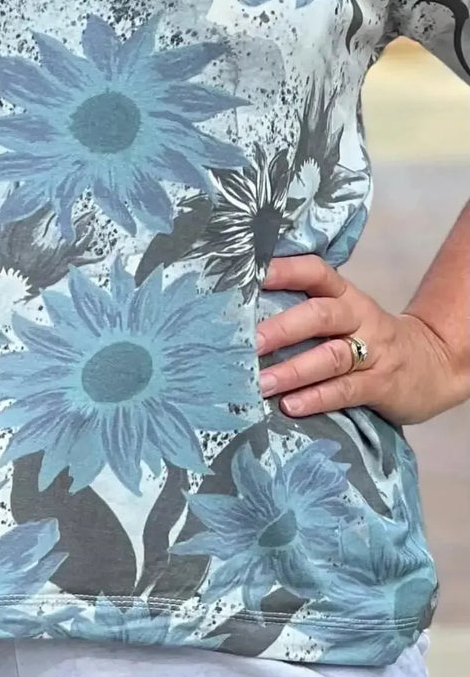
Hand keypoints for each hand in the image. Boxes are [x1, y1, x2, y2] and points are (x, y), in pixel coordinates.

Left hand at [256, 255, 466, 424]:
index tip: (252, 275)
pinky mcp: (381, 385)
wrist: (433, 364)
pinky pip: (346, 390)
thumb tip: (242, 317)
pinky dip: (316, 398)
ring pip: (331, 356)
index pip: (315, 272)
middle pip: (319, 315)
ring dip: (292, 370)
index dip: (285, 271)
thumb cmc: (369, 339)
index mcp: (345, 295)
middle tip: (247, 342)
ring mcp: (373, 352)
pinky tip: (290, 406)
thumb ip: (306, 311)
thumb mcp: (345, 315)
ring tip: (260, 383)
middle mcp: (359, 318)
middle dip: (281, 328)